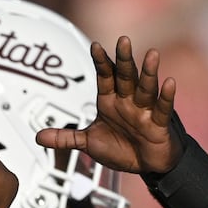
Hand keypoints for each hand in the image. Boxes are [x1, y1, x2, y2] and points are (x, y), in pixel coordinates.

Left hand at [35, 35, 181, 174]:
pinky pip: (161, 108)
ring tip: (152, 55)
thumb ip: (66, 138)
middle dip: (123, 60)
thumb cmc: (121, 149)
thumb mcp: (89, 143)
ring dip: (148, 72)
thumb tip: (39, 137)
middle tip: (123, 40)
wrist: (145, 166)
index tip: (95, 46)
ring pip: (145, 88)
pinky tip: (169, 82)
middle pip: (125, 77)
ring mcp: (144, 111)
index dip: (100, 63)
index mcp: (110, 101)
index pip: (105, 77)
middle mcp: (127, 101)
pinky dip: (166, 96)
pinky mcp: (158, 123)